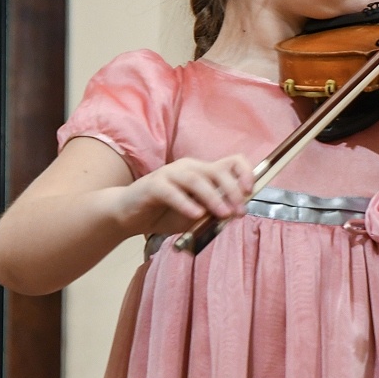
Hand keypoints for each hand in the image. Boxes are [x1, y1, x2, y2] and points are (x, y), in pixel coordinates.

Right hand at [114, 154, 255, 235]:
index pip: (232, 162)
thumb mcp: (196, 214)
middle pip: (217, 170)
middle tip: (239, 211)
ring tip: (223, 214)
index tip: (250, 192)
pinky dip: (186, 203)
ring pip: (196, 180)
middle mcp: (189, 167)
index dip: (245, 173)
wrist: (128, 215)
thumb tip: (235, 214)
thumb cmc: (165, 213)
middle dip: (233, 190)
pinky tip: (195, 215)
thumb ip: (214, 212)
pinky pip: (172, 192)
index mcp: (204, 171)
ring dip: (213, 197)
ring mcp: (170, 174)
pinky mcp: (153, 185)